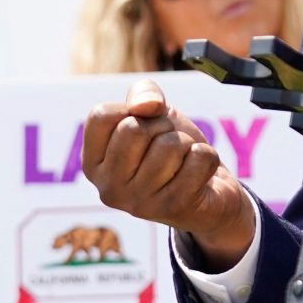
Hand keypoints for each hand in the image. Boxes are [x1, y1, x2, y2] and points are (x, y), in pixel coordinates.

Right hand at [82, 80, 255, 267]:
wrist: (210, 192)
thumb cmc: (172, 148)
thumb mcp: (152, 114)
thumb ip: (142, 94)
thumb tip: (148, 105)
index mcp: (93, 164)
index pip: (100, 115)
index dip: (133, 108)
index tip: (146, 124)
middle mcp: (108, 188)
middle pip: (135, 129)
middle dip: (162, 126)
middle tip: (169, 144)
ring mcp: (139, 202)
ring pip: (171, 145)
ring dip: (187, 143)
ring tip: (184, 161)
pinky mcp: (174, 208)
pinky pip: (200, 158)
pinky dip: (208, 156)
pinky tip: (200, 173)